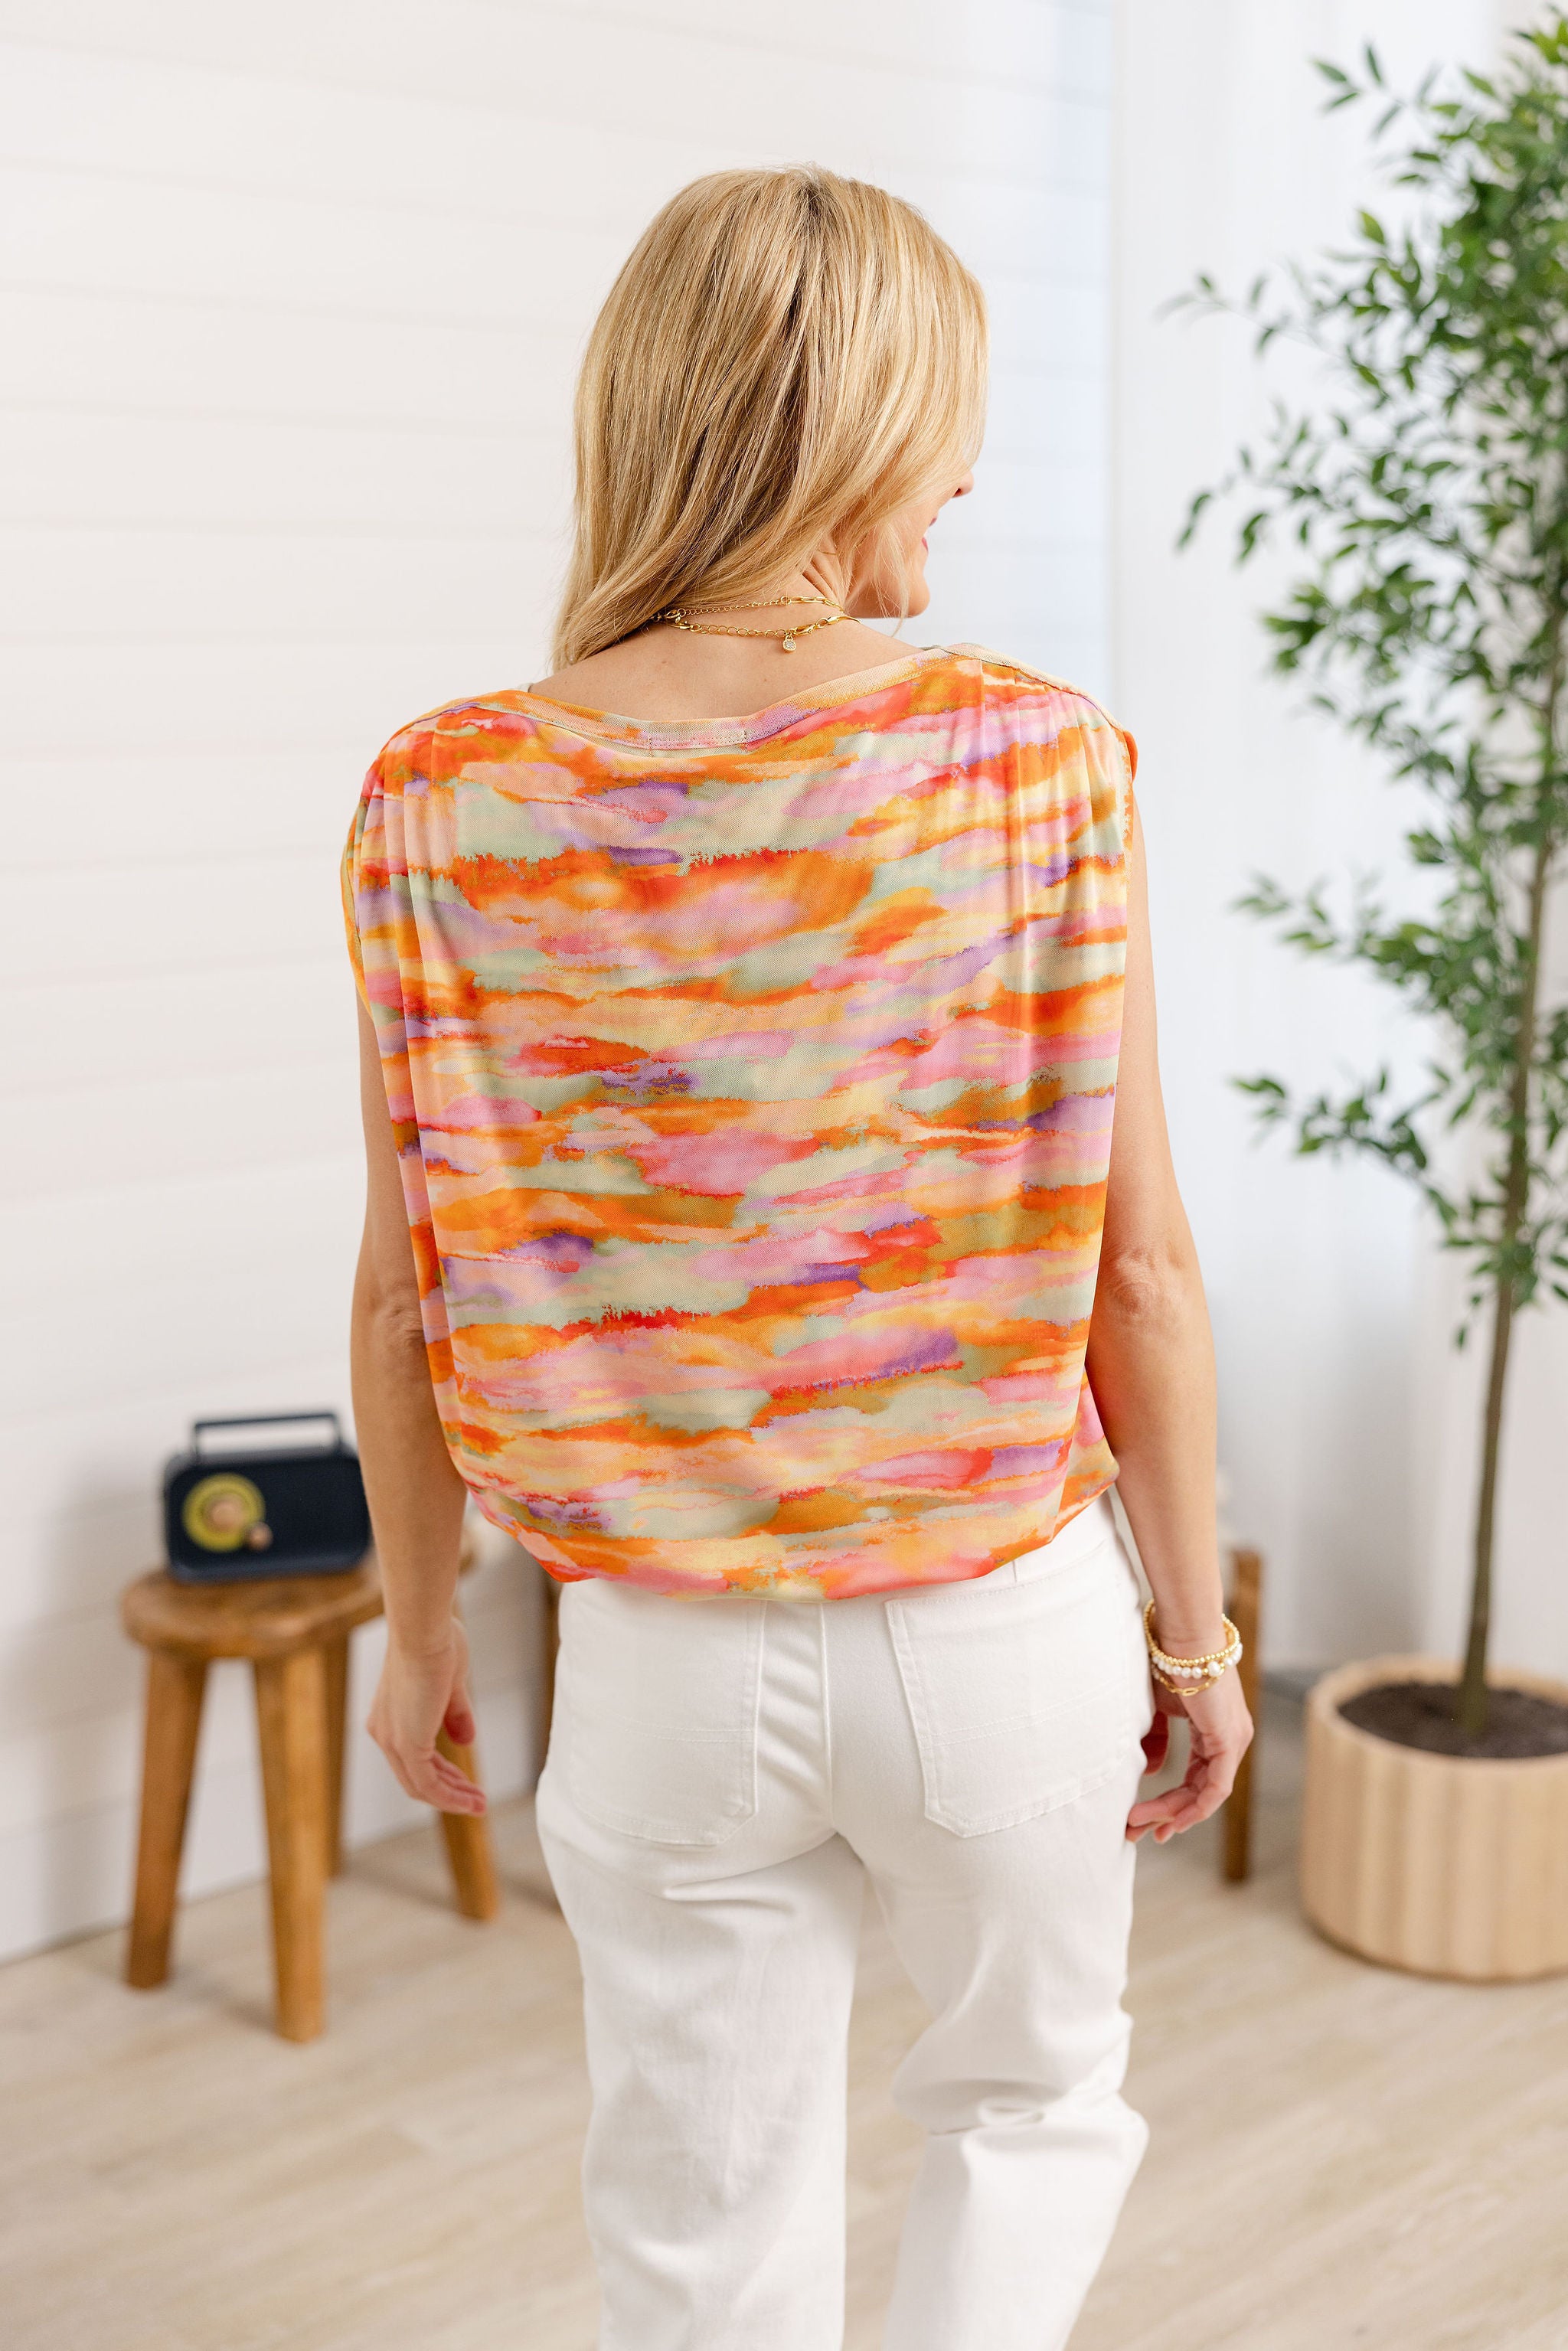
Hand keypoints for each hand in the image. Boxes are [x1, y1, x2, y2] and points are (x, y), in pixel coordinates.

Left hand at [367, 1616, 487, 1815]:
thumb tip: (465, 1741)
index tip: (465, 1781)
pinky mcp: (407, 1745)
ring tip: (480, 1805)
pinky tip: (471, 1801)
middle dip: (449, 1790)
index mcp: (389, 1717)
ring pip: (422, 1786)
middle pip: (416, 1777)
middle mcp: (384, 1732)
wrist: (423, 1630)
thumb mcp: (449, 1685)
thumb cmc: (436, 1643)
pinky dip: (451, 1797)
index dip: (442, 1773)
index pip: (414, 1757)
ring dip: (453, 1798)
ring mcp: (392, 1740)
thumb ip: (454, 1714)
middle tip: (475, 1800)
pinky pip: (429, 1784)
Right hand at [1127, 1668, 1252, 1843]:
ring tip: (1139, 1824)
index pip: (1196, 1777)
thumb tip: (1151, 1772)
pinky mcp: (1230, 1741)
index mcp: (1215, 1730)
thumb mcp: (1157, 1709)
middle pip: (1200, 1791)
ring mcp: (1234, 1740)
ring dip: (1173, 1813)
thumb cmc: (1167, 1662)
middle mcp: (1230, 1739)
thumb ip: (1155, 1741)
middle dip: (1167, 1815)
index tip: (1144, 1818)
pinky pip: (1216, 1788)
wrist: (1181, 1638)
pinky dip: (1194, 1806)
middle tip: (1138, 1832)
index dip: (1171, 1802)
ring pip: (1207, 1794)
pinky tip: (1170, 1818)